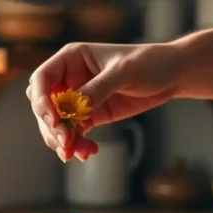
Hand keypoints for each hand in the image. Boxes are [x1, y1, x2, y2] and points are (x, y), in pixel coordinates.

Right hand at [27, 41, 181, 161]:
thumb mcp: (124, 72)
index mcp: (71, 58)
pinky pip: (75, 133)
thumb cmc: (149, 62)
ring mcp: (79, 98)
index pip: (42, 79)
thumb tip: (77, 107)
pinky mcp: (91, 115)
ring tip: (78, 153)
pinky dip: (78, 145)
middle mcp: (70, 78)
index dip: (41, 100)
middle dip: (52, 127)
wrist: (171, 75)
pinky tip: (89, 152)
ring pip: (57, 124)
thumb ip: (99, 88)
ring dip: (63, 141)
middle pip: (45, 106)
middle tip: (66, 143)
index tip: (53, 120)